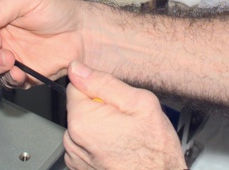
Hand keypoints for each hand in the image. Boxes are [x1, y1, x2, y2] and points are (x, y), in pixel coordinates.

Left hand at [63, 62, 186, 169]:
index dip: (99, 88)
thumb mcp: (140, 103)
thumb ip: (105, 82)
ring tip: (123, 136)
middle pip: (80, 106)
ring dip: (99, 126)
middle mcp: (73, 139)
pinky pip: (84, 144)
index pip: (76, 85)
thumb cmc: (155, 151)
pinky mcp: (80, 167)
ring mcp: (76, 157)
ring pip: (83, 125)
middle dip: (100, 108)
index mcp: (83, 119)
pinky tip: (118, 148)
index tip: (116, 99)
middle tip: (126, 119)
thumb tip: (78, 68)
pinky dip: (97, 144)